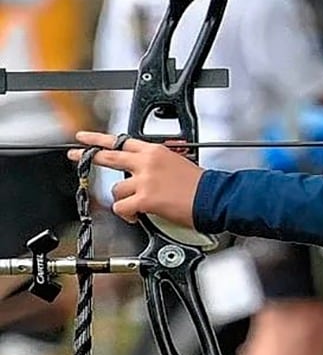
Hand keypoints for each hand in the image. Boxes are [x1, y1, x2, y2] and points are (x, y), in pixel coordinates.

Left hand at [68, 132, 203, 228]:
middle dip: (87, 155)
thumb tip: (143, 176)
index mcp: (156, 152)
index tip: (86, 138)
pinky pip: (122, 207)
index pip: (123, 141)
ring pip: (117, 189)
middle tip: (74, 155)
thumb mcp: (179, 164)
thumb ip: (156, 166)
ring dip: (124, 199)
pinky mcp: (145, 199)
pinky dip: (127, 214)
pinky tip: (137, 216)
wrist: (215, 197)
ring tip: (136, 207)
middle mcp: (147, 162)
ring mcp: (145, 180)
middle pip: (109, 155)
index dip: (100, 139)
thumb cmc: (202, 185)